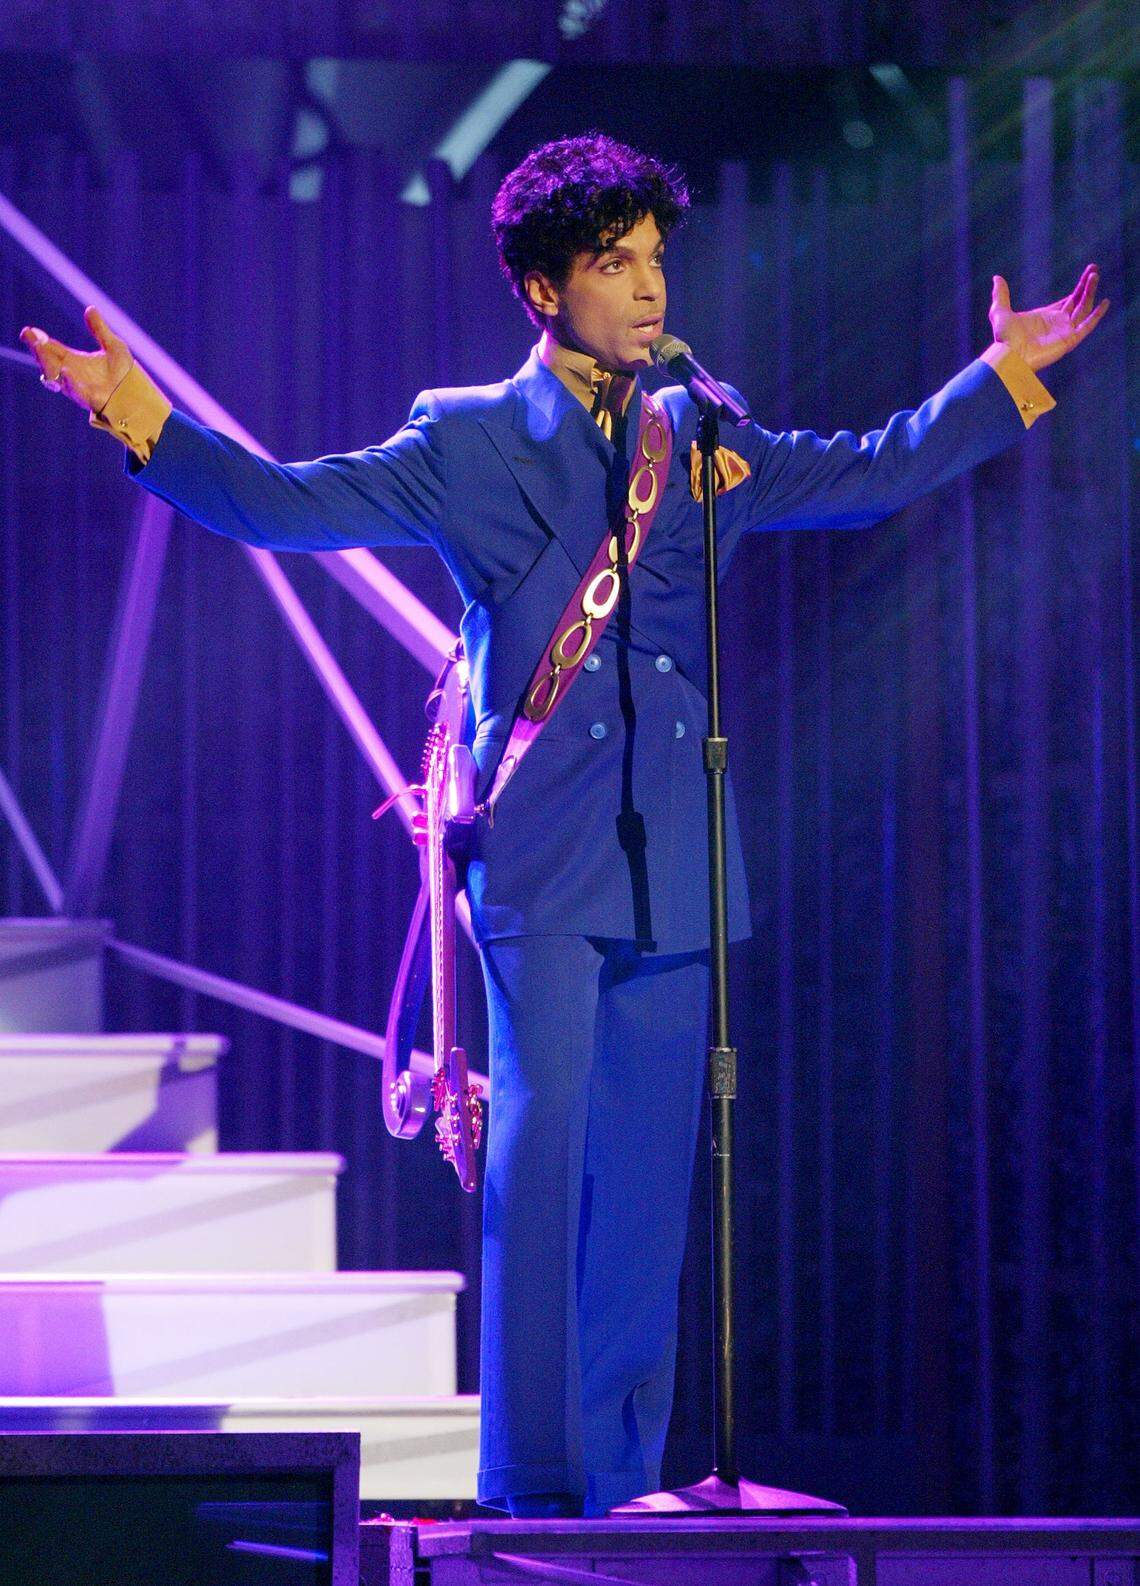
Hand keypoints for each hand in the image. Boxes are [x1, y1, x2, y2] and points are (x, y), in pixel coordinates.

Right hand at [18, 305, 132, 413]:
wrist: (137, 394)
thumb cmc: (124, 373)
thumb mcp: (113, 346)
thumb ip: (100, 329)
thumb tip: (90, 309)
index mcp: (73, 360)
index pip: (51, 349)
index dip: (38, 340)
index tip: (28, 330)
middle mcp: (71, 374)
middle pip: (47, 361)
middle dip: (37, 349)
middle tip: (29, 336)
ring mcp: (77, 387)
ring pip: (55, 376)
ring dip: (46, 362)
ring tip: (39, 347)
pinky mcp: (88, 398)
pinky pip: (75, 391)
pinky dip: (70, 381)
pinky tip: (66, 370)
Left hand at [989, 264, 1108, 371]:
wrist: (1009, 357)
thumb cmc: (1003, 339)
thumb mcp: (1000, 312)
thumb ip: (1001, 295)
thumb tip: (997, 278)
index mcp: (1045, 317)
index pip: (1067, 301)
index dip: (1078, 289)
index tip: (1088, 275)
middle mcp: (1057, 324)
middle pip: (1077, 301)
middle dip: (1086, 285)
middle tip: (1094, 268)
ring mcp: (1064, 332)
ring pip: (1083, 308)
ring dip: (1090, 292)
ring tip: (1095, 275)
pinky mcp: (1069, 340)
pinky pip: (1087, 326)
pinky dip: (1096, 315)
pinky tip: (1105, 302)